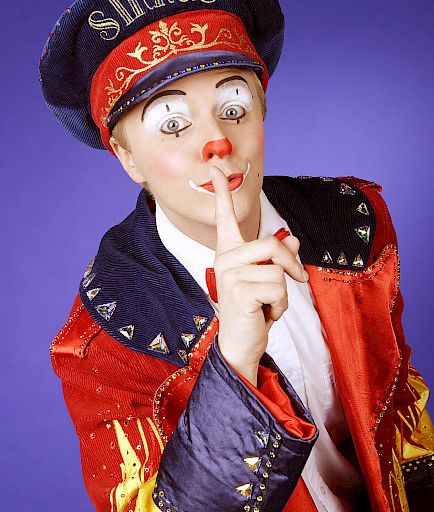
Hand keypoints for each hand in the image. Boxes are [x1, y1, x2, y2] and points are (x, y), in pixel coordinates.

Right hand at [210, 166, 308, 385]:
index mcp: (229, 252)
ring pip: (278, 268)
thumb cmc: (253, 312)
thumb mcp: (269, 282)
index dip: (222, 190)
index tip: (214, 165)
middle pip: (273, 243)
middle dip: (291, 266)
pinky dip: (281, 304)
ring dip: (284, 293)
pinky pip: (278, 286)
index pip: (224, 217)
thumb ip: (279, 259)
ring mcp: (229, 272)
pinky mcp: (239, 288)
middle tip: (295, 283)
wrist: (241, 345)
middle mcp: (225, 257)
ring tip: (268, 306)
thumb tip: (295, 241)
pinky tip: (265, 314)